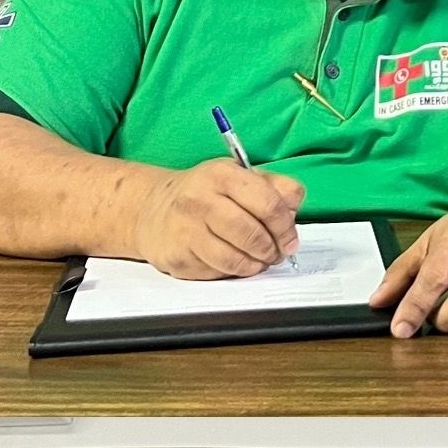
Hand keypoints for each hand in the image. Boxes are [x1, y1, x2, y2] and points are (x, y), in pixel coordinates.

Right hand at [133, 159, 303, 279]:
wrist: (152, 208)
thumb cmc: (206, 194)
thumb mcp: (240, 178)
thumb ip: (275, 187)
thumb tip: (295, 205)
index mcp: (222, 175)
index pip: (268, 204)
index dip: (286, 227)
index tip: (290, 239)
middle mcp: (200, 199)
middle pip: (253, 235)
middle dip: (272, 250)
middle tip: (276, 253)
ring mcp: (186, 229)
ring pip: (236, 259)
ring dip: (256, 264)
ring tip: (258, 259)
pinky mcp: (178, 256)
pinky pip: (218, 272)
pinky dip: (234, 271)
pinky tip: (235, 262)